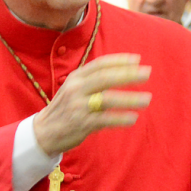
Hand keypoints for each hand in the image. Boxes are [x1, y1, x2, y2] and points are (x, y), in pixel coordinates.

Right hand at [33, 53, 151, 157]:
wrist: (44, 131)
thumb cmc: (66, 108)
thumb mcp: (74, 88)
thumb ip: (93, 81)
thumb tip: (122, 72)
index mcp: (76, 77)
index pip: (100, 64)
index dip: (119, 61)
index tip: (137, 60)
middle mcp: (76, 88)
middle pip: (105, 78)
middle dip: (128, 75)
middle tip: (147, 73)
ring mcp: (78, 106)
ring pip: (107, 99)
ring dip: (129, 98)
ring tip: (147, 99)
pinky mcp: (81, 123)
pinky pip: (104, 119)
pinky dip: (120, 118)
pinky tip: (133, 118)